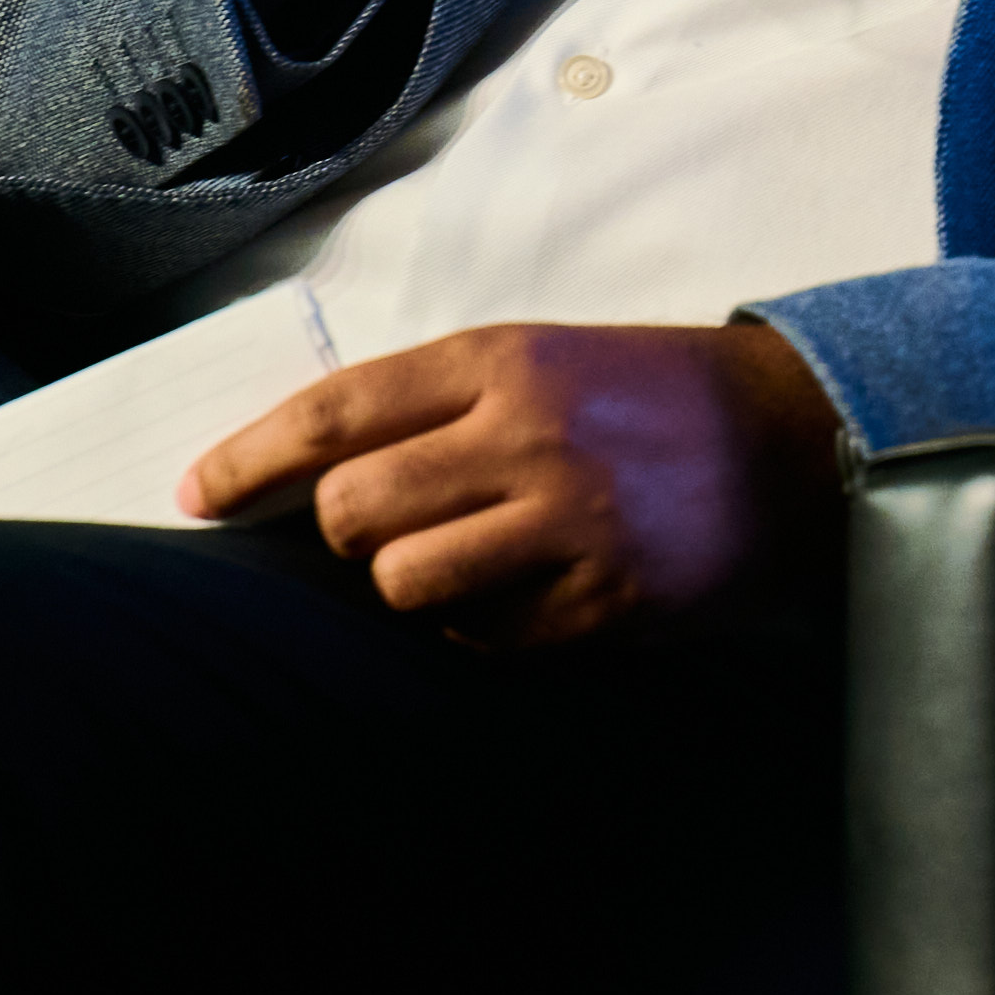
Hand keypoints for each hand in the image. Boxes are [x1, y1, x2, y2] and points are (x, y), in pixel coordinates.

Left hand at [176, 317, 837, 642]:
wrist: (798, 442)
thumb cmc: (649, 397)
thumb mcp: (541, 357)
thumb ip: (432, 401)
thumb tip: (305, 472)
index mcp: (502, 361)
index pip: (335, 413)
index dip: (247, 459)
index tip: (196, 495)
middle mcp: (529, 437)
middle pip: (353, 509)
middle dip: (346, 532)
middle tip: (385, 528)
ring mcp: (569, 525)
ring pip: (404, 583)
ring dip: (410, 584)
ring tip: (466, 560)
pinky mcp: (604, 602)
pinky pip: (483, 636)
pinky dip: (481, 624)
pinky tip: (526, 590)